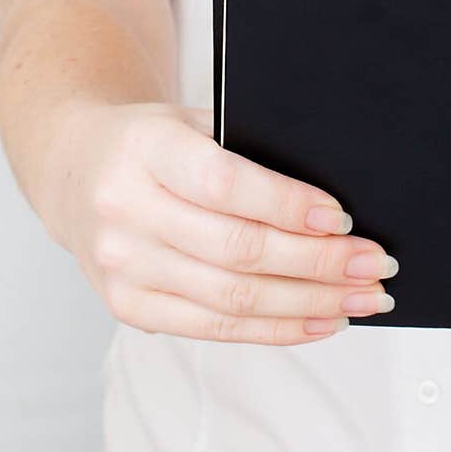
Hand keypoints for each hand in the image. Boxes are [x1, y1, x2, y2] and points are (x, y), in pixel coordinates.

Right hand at [42, 99, 398, 344]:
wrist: (76, 167)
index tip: (344, 217)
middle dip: (319, 262)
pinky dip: (276, 329)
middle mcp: (126, 211)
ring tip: (362, 297)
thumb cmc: (153, 142)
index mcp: (146, 150)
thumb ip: (249, 153)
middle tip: (375, 263)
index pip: (225, 185)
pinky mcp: (128, 307)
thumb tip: (335, 206)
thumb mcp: (193, 122)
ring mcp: (123, 266)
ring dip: (310, 303)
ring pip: (232, 299)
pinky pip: (214, 329)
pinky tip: (320, 319)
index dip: (288, 205)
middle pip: (237, 250)